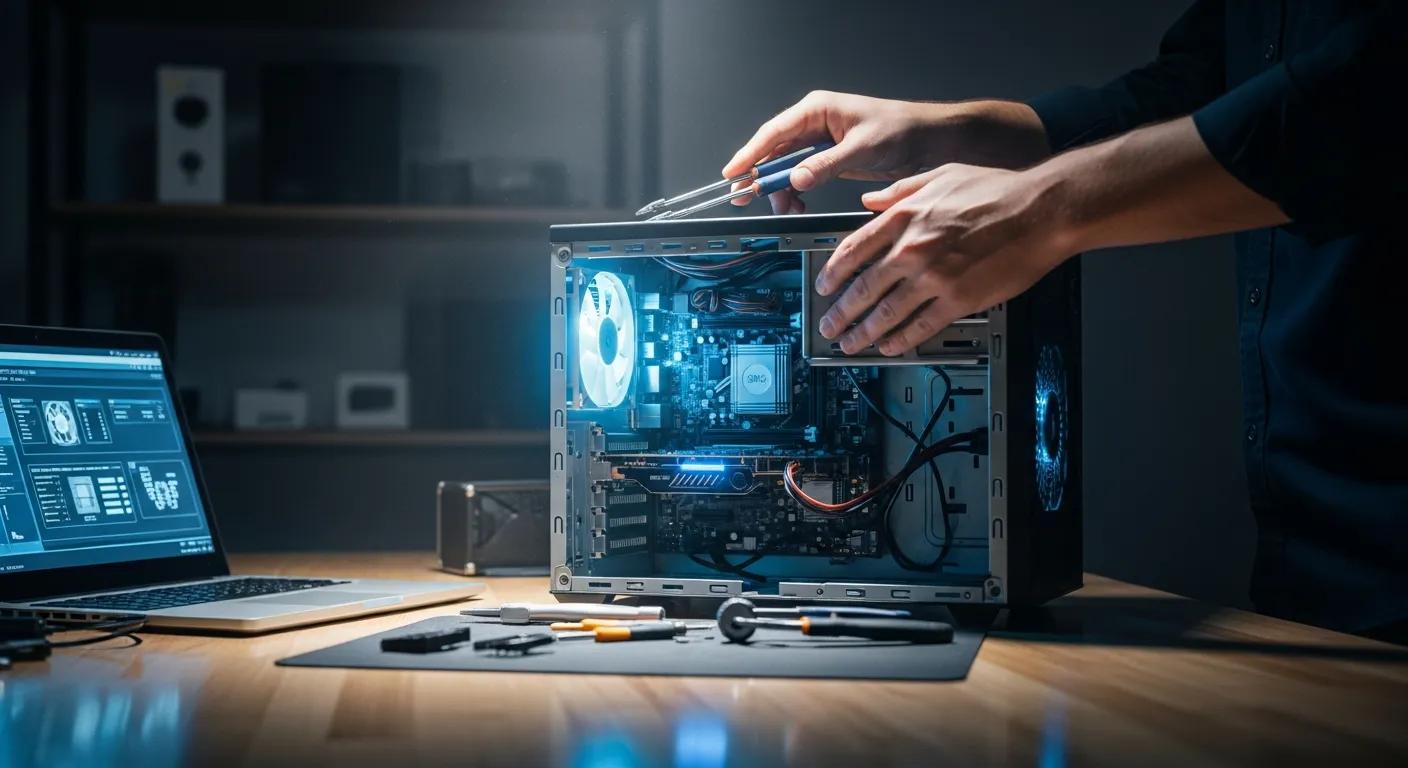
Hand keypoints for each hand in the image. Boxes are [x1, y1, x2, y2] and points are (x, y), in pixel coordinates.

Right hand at [723, 92, 1049, 214]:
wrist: (932, 142)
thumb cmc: (904, 131)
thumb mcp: (864, 149)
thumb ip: (827, 164)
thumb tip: (796, 178)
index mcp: (818, 109)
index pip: (774, 133)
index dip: (749, 154)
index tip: (732, 173)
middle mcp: (815, 123)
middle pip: (774, 151)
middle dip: (760, 177)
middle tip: (744, 198)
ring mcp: (821, 141)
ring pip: (786, 168)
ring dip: (780, 190)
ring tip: (785, 209)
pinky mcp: (830, 158)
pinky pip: (802, 175)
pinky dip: (797, 192)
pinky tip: (799, 206)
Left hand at [815, 163, 1074, 355]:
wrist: (1041, 210)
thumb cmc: (998, 191)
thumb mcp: (941, 175)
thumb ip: (900, 190)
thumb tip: (871, 199)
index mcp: (904, 216)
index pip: (852, 250)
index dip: (832, 273)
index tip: (823, 285)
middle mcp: (912, 249)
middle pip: (862, 288)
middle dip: (839, 312)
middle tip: (827, 325)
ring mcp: (933, 278)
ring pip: (885, 313)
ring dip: (862, 333)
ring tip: (849, 343)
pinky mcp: (958, 300)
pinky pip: (920, 326)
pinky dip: (900, 340)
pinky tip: (889, 347)